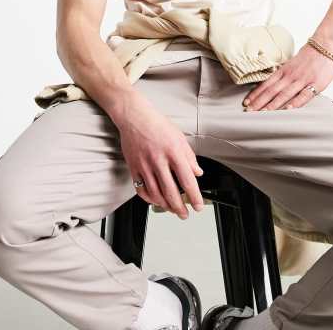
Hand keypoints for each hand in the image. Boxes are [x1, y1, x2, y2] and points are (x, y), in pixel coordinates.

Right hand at [117, 98, 204, 219]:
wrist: (134, 117)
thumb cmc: (156, 124)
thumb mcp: (179, 137)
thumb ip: (189, 157)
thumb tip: (197, 172)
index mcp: (173, 152)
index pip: (187, 180)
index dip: (194, 196)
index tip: (199, 205)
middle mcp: (159, 160)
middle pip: (171, 192)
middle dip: (180, 208)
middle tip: (184, 214)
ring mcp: (144, 165)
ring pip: (155, 194)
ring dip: (165, 206)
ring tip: (172, 209)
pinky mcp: (133, 167)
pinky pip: (141, 189)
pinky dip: (149, 199)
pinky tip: (155, 200)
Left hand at [242, 42, 332, 110]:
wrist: (325, 46)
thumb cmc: (308, 56)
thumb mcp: (291, 64)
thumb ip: (282, 75)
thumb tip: (271, 85)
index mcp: (283, 71)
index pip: (266, 84)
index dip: (255, 94)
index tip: (246, 102)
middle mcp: (289, 76)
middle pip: (271, 91)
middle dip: (259, 102)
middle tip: (249, 111)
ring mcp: (301, 80)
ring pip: (284, 94)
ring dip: (272, 105)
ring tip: (263, 113)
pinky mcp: (315, 84)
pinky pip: (303, 95)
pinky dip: (295, 103)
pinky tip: (287, 109)